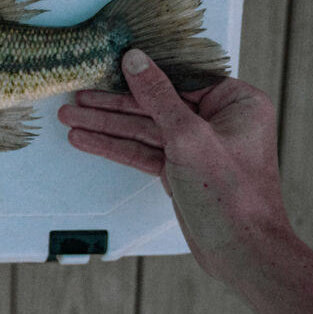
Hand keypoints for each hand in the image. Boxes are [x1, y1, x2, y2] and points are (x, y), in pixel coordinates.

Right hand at [57, 48, 289, 280]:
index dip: (141, 74)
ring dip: (106, 125)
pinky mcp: (181, 169)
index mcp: (236, 103)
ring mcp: (198, 146)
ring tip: (71, 118)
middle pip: (156, 104)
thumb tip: (136, 61)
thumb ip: (158, 96)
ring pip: (144, 128)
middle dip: (113, 104)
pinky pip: (143, 150)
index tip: (109, 66)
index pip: (179, 78)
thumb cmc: (234, 196)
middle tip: (79, 98)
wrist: (241, 251)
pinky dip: (115, 147)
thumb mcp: (189, 136)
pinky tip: (87, 140)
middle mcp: (219, 121)